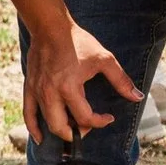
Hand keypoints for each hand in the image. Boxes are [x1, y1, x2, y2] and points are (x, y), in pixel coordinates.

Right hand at [24, 20, 140, 143]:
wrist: (50, 27)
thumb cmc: (77, 42)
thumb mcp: (104, 59)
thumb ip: (121, 80)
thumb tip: (137, 96)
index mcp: (69, 87)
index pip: (85, 117)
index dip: (100, 122)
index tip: (108, 117)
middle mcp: (50, 92)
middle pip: (61, 127)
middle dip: (77, 133)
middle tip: (87, 128)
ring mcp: (37, 90)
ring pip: (46, 122)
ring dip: (60, 130)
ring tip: (71, 130)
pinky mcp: (29, 86)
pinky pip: (28, 112)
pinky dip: (32, 127)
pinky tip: (39, 137)